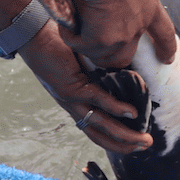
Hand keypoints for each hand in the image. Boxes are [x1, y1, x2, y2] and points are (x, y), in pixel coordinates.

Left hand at [17, 21, 152, 154]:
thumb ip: (100, 73)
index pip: (97, 129)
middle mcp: (72, 106)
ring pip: (99, 124)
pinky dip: (116, 108)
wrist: (33, 34)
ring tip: (142, 139)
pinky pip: (97, 100)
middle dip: (124, 144)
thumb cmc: (58, 45)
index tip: (136, 141)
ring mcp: (70, 99)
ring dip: (123, 134)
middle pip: (99, 134)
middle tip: (146, 146)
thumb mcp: (83, 64)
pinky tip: (131, 113)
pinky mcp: (70, 87)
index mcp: (75, 103)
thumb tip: (124, 73)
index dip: (116, 139)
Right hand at [64, 0, 176, 69]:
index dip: (166, 47)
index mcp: (151, 6)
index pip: (165, 32)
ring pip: (103, 56)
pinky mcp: (100, 41)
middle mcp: (138, 25)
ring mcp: (121, 36)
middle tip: (98, 45)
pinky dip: (70, 36)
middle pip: (128, 54)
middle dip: (114, 54)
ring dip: (89, 46)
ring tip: (76, 30)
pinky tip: (64, 21)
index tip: (168, 59)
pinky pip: (80, 44)